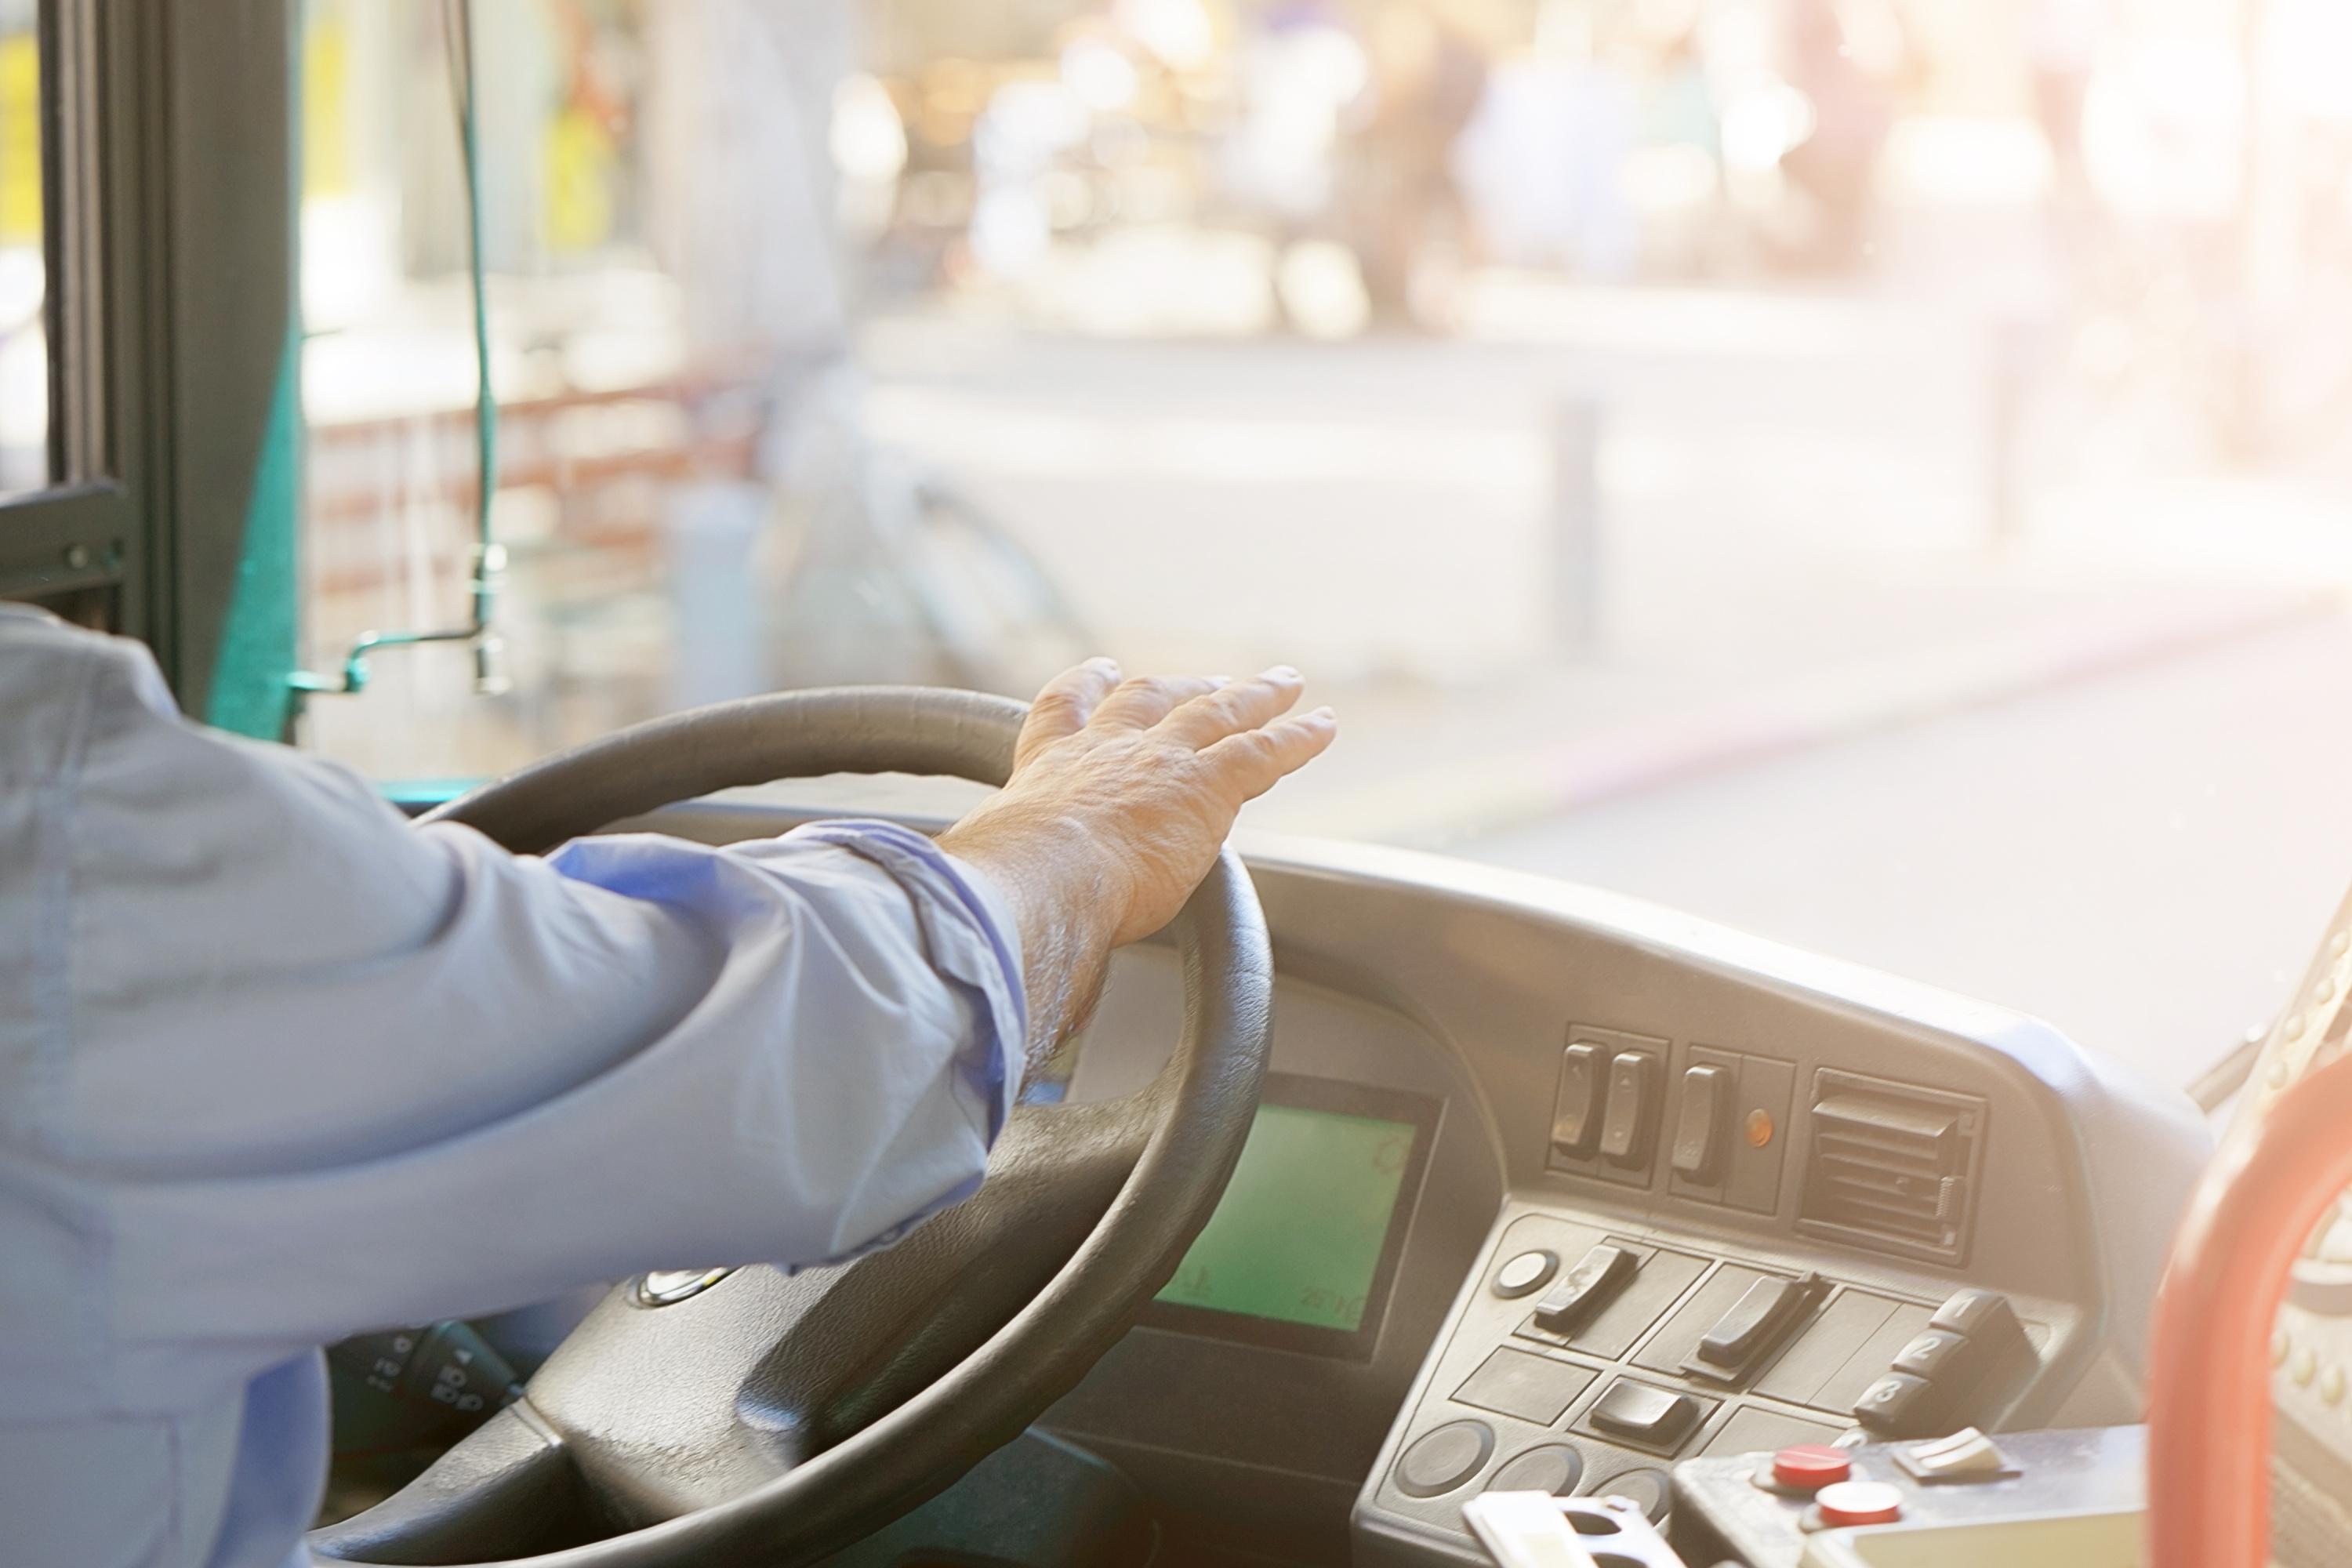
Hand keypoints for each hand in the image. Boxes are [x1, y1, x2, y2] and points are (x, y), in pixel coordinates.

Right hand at [939, 659, 1335, 1057]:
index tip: (1101, 673)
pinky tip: (1324, 725)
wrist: (1042, 877)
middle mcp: (1106, 751)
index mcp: (1049, 770)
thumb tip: (984, 928)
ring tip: (1284, 684)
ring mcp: (1160, 762)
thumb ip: (1000, 884)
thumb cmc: (1004, 889)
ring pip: (1218, 714)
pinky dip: (1298, 737)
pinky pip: (1263, 751)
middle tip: (1206, 680)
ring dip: (1255, 697)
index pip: (1064, 713)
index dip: (1086, 689)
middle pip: (1153, 700)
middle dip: (1182, 687)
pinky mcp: (1207, 785)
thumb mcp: (990, 873)